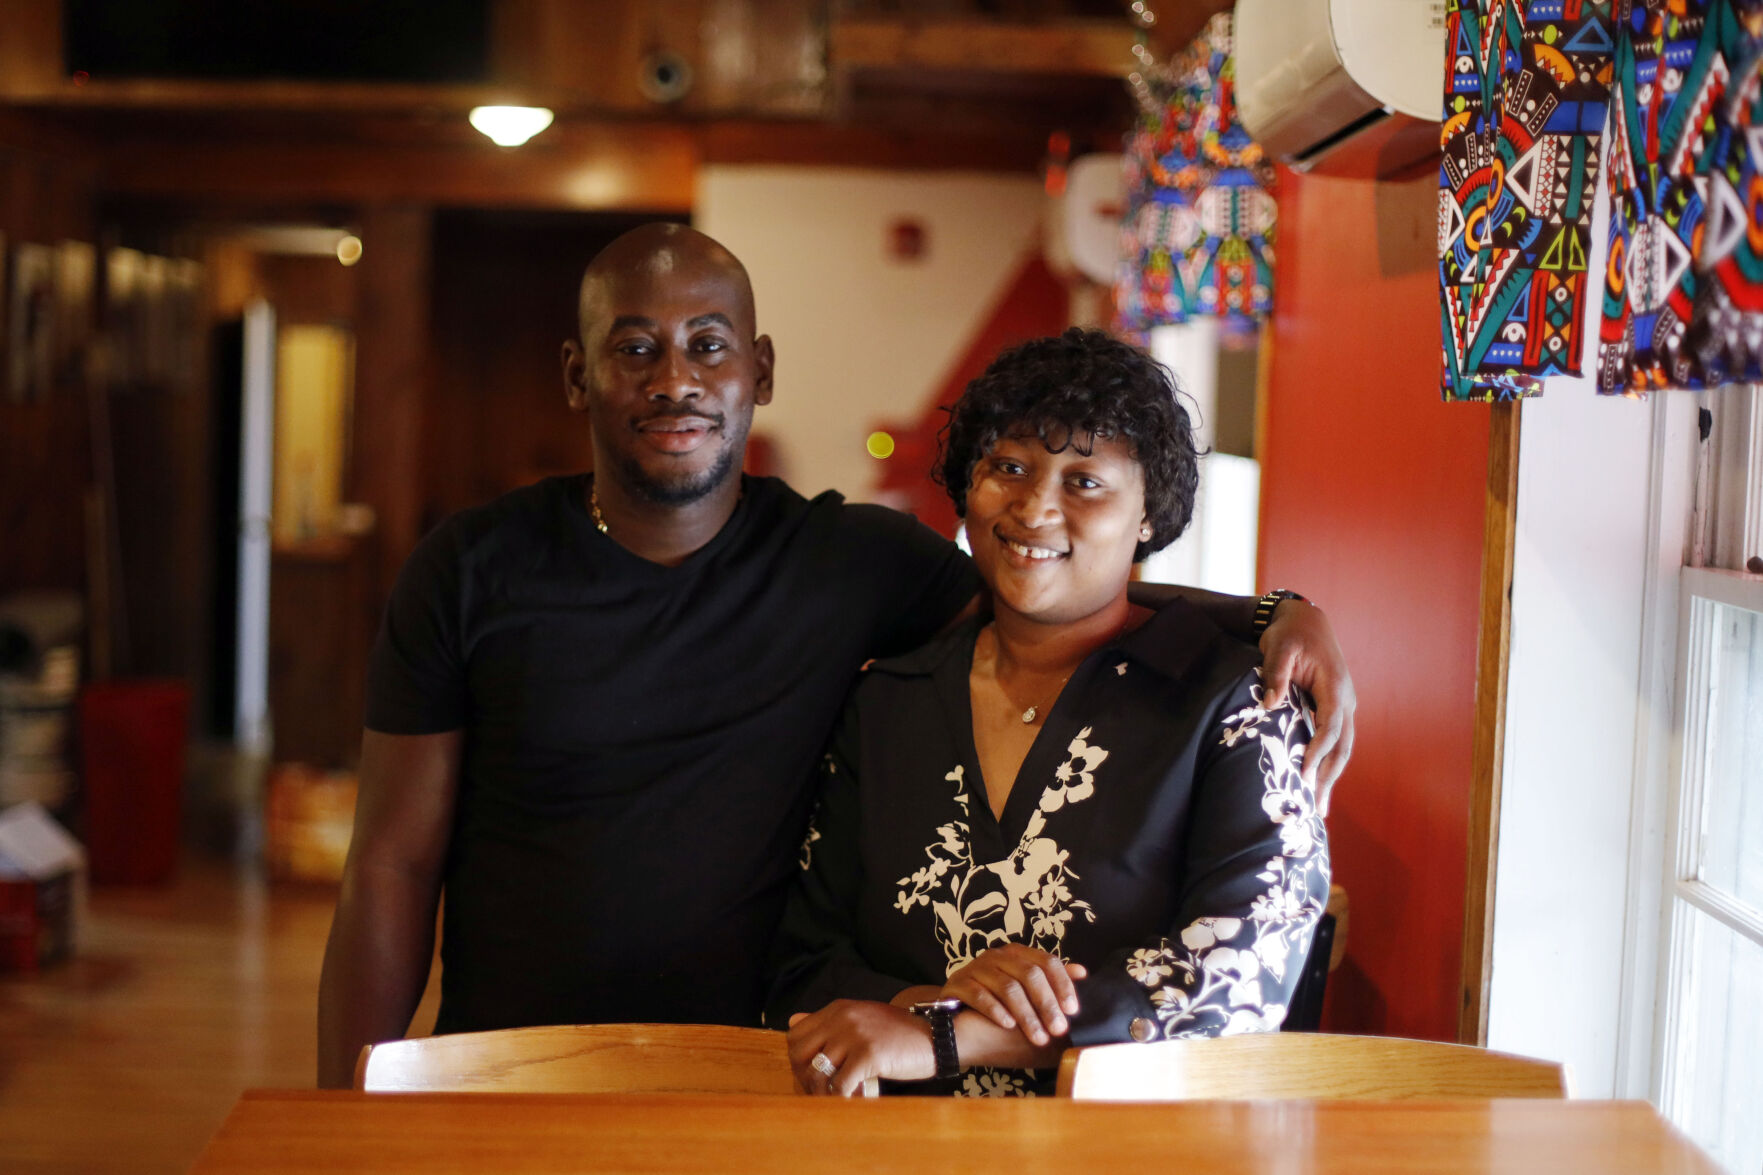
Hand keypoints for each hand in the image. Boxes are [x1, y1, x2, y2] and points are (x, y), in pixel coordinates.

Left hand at [786, 1000, 934, 1095]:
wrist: (937, 1035)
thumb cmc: (900, 1034)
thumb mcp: (862, 1018)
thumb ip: (829, 1022)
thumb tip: (792, 1022)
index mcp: (838, 1009)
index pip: (795, 1035)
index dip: (799, 1061)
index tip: (814, 1076)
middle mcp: (842, 1018)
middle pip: (799, 1055)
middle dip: (806, 1079)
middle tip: (824, 1092)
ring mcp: (854, 1035)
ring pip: (817, 1073)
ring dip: (824, 1093)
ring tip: (841, 1099)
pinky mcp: (868, 1054)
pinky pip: (840, 1085)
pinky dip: (844, 1099)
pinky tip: (858, 1098)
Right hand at [939, 945, 1085, 1045]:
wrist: (956, 1013)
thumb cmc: (997, 1000)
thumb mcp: (1025, 989)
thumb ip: (1051, 981)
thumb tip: (1082, 973)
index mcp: (1017, 953)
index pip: (1047, 962)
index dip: (1063, 985)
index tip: (1073, 1010)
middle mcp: (997, 956)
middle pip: (1029, 974)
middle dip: (1047, 1004)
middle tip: (1059, 1029)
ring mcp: (976, 968)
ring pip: (1007, 987)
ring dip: (1026, 1014)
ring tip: (1038, 1037)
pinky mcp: (958, 983)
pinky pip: (979, 995)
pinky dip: (996, 1011)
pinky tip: (1008, 1026)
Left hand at [1259, 598, 1355, 813]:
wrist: (1305, 621)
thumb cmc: (1290, 635)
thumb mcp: (1279, 649)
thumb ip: (1275, 676)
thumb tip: (1270, 704)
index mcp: (1336, 687)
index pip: (1330, 727)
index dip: (1318, 752)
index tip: (1303, 774)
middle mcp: (1346, 700)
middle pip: (1342, 746)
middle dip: (1329, 777)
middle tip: (1317, 808)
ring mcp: (1344, 706)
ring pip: (1342, 748)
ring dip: (1331, 777)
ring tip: (1320, 808)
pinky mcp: (1335, 709)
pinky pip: (1335, 741)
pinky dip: (1329, 764)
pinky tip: (1318, 783)